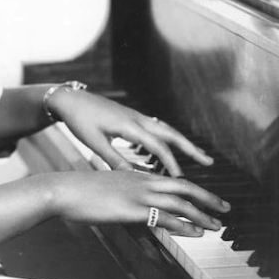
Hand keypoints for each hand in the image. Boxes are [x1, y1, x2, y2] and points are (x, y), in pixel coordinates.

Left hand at [47, 88, 211, 176]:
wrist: (69, 99)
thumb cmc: (80, 121)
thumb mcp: (95, 143)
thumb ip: (114, 160)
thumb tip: (133, 178)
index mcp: (129, 125)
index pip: (158, 146)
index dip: (170, 163)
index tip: (181, 179)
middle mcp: (137, 118)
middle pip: (171, 133)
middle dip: (191, 148)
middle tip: (210, 161)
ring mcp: (135, 116)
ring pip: (165, 129)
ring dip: (181, 143)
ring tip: (197, 156)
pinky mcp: (130, 116)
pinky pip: (155, 128)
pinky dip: (166, 140)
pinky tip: (166, 151)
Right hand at [48, 170, 229, 235]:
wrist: (65, 190)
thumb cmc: (80, 191)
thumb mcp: (106, 189)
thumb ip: (122, 194)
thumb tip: (129, 205)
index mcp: (137, 175)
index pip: (172, 181)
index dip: (192, 190)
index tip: (207, 199)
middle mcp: (142, 181)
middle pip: (184, 188)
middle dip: (207, 199)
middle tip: (225, 209)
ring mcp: (139, 194)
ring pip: (180, 202)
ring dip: (201, 214)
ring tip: (217, 225)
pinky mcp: (133, 208)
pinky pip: (165, 217)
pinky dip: (184, 225)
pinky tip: (196, 232)